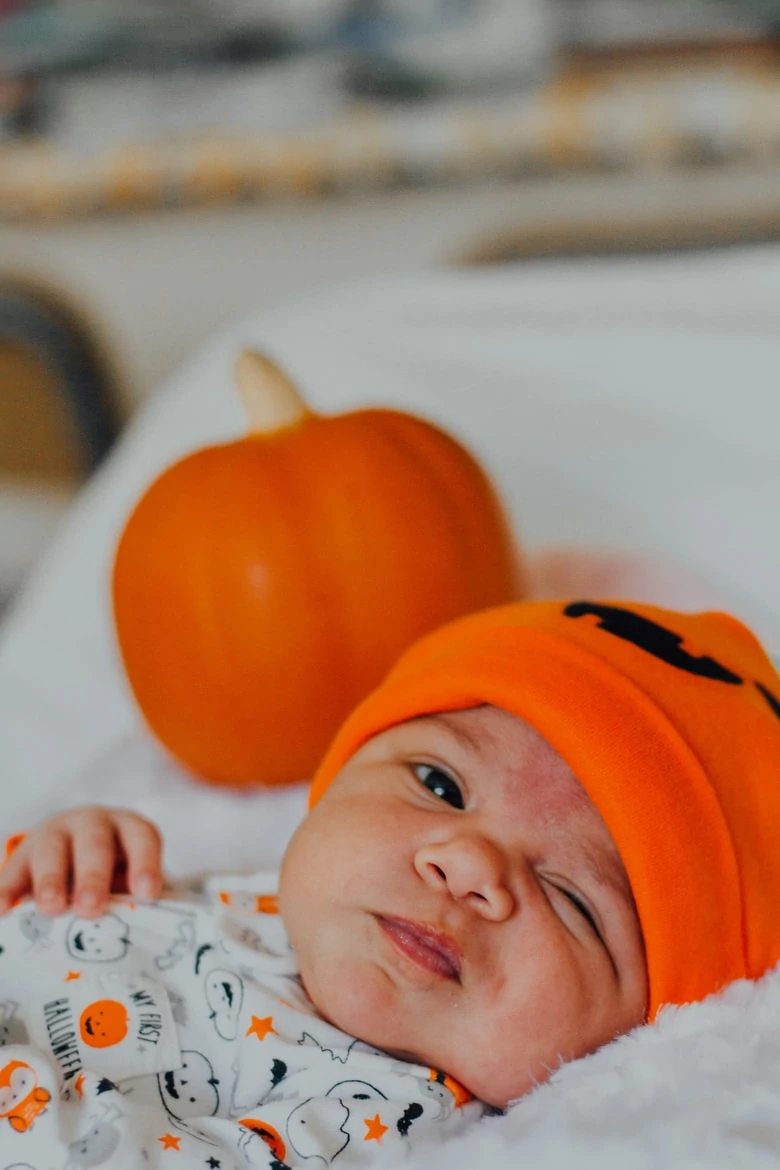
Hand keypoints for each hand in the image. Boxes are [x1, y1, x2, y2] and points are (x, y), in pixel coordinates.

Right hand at [0, 806, 162, 917]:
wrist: (72, 855)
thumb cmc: (114, 875)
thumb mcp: (129, 879)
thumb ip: (133, 900)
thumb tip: (141, 934)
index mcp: (128, 828)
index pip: (142, 838)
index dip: (146, 864)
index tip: (147, 894)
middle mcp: (92, 824)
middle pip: (94, 844)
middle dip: (93, 876)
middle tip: (91, 907)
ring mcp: (55, 835)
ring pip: (52, 851)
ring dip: (51, 880)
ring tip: (51, 908)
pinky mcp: (23, 855)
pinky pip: (14, 871)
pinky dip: (8, 890)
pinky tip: (4, 912)